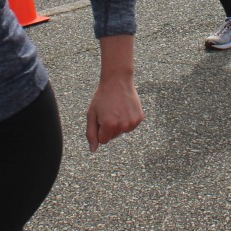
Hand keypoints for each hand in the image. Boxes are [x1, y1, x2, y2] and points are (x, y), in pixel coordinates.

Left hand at [86, 34, 142, 151]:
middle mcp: (122, 126)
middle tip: (109, 111)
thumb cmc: (102, 97)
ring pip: (122, 132)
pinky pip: (130, 126)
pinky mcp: (139, 118)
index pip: (103, 140)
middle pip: (113, 137)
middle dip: (109, 127)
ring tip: (117, 109)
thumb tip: (93, 150)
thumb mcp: (91, 114)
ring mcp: (132, 123)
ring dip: (119, 124)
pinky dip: (127, 120)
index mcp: (109, 126)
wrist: (117, 81)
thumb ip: (91, 134)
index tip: (101, 117)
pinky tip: (124, 108)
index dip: (100, 129)